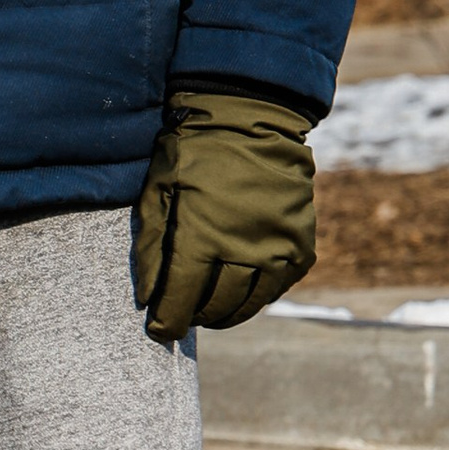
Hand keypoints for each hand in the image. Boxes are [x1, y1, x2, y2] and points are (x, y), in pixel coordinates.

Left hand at [134, 87, 315, 342]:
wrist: (248, 119)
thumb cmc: (192, 153)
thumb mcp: (158, 192)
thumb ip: (150, 248)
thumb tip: (147, 299)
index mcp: (202, 236)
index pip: (182, 299)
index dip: (168, 321)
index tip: (159, 330)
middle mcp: (244, 248)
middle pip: (217, 305)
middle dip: (196, 316)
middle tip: (183, 315)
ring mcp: (278, 247)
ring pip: (251, 302)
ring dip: (227, 313)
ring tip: (210, 312)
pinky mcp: (301, 243)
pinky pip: (280, 285)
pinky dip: (260, 295)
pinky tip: (243, 291)